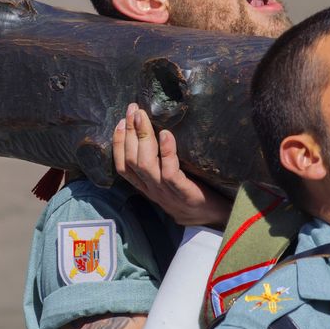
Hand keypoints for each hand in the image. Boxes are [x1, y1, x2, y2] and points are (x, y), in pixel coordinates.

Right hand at [112, 103, 231, 226]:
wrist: (211, 218)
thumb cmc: (189, 193)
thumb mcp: (167, 180)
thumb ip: (157, 162)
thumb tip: (153, 130)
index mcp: (145, 185)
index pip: (122, 166)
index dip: (118, 143)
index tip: (120, 121)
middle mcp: (151, 188)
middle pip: (132, 160)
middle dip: (129, 132)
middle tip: (133, 110)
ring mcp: (166, 191)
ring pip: (145, 164)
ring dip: (143, 138)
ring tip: (143, 118)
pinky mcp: (183, 193)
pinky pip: (170, 173)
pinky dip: (167, 152)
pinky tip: (166, 134)